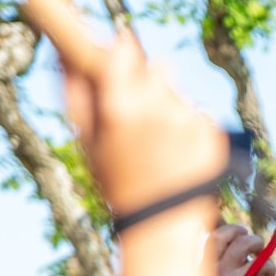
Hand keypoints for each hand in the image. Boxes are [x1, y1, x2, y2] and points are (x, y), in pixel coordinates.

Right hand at [62, 33, 225, 215]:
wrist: (163, 225)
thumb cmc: (117, 182)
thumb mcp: (86, 142)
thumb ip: (74, 93)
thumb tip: (63, 50)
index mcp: (120, 109)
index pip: (124, 50)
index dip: (123, 51)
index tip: (121, 50)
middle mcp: (157, 109)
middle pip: (158, 67)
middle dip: (149, 81)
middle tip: (142, 109)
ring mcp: (188, 121)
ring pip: (179, 93)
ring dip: (170, 107)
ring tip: (161, 143)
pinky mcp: (212, 134)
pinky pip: (199, 115)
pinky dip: (190, 129)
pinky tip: (180, 154)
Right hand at [212, 223, 275, 275]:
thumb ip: (218, 272)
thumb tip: (239, 255)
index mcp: (207, 268)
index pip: (222, 236)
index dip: (236, 231)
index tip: (244, 232)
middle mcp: (223, 270)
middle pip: (248, 242)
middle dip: (258, 245)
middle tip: (261, 254)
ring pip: (267, 266)